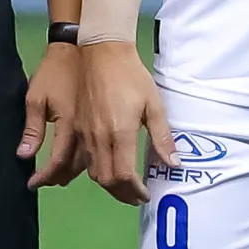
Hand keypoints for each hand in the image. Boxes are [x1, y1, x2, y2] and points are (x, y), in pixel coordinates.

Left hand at [18, 39, 85, 190]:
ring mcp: (96, 129)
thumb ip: (33, 129)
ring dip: (72, 172)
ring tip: (59, 178)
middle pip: (74, 167)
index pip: (57, 162)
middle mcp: (84, 133)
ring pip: (89, 162)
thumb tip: (24, 155)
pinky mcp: (104, 124)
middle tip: (46, 182)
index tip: (32, 184)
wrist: (86, 50)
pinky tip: (78, 161)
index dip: (45, 176)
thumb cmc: (56, 71)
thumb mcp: (36, 97)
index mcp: (68, 126)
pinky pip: (96, 150)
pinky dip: (86, 160)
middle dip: (59, 177)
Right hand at [76, 39, 176, 206]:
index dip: (134, 191)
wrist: (101, 53)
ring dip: (107, 183)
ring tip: (122, 185)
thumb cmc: (131, 76)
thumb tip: (173, 163)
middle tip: (135, 195)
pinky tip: (104, 166)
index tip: (144, 194)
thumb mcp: (154, 105)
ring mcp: (84, 133)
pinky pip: (81, 157)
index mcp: (120, 133)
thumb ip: (162, 137)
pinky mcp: (75, 127)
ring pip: (91, 171)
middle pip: (105, 179)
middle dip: (121, 193)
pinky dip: (94, 169)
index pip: (123, 176)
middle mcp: (98, 137)